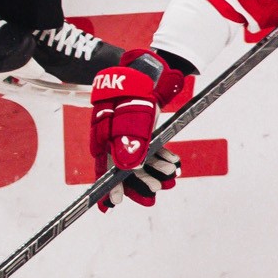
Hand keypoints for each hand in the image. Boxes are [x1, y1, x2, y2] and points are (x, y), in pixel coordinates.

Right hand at [89, 50, 191, 205]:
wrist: (143, 76)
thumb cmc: (133, 98)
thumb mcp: (131, 121)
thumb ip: (129, 144)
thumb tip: (128, 169)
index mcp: (103, 139)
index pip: (104, 168)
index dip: (109, 186)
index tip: (115, 202)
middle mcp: (113, 140)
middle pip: (123, 168)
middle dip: (140, 180)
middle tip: (156, 188)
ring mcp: (128, 136)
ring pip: (140, 160)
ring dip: (155, 169)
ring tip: (170, 174)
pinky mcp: (142, 132)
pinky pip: (150, 150)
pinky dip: (162, 156)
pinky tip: (174, 164)